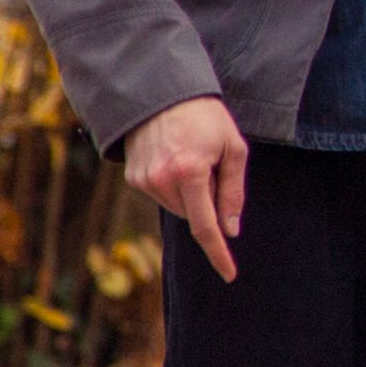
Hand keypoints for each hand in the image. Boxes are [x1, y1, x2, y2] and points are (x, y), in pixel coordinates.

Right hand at [126, 95, 248, 280]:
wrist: (161, 92)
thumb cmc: (205, 117)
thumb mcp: (233, 148)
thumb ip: (232, 192)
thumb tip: (230, 230)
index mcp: (191, 172)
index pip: (206, 226)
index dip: (219, 253)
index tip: (229, 274)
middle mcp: (162, 180)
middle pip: (193, 215)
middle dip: (206, 201)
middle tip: (210, 165)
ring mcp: (144, 180)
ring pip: (177, 207)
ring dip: (189, 193)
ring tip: (189, 156)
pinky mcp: (132, 177)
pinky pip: (161, 196)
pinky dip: (173, 186)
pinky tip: (173, 157)